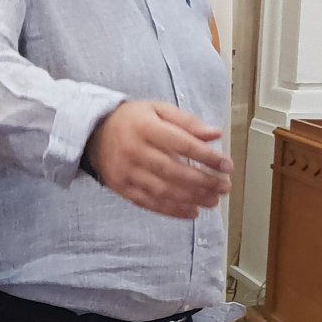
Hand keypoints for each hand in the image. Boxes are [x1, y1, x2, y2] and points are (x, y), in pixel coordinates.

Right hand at [85, 101, 231, 218]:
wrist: (94, 134)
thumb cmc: (132, 120)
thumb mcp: (158, 109)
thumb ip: (187, 121)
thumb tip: (215, 134)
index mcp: (146, 127)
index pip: (182, 144)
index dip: (207, 157)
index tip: (227, 165)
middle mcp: (134, 150)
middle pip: (173, 171)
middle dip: (203, 182)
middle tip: (224, 186)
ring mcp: (126, 172)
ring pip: (163, 190)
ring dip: (191, 198)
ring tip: (213, 201)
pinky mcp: (122, 188)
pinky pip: (149, 203)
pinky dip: (172, 210)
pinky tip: (191, 212)